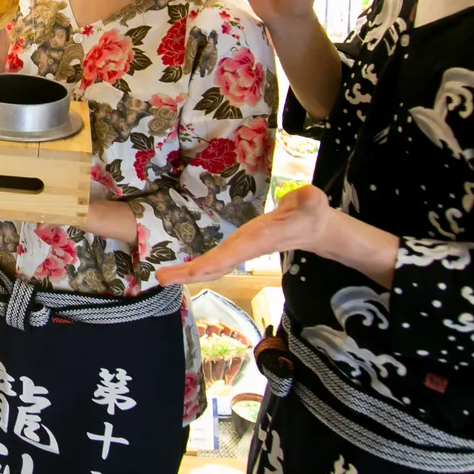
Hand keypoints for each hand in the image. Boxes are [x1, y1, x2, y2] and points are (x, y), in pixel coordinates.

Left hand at [156, 185, 334, 284]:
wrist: (314, 228)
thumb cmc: (311, 214)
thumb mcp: (312, 203)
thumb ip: (309, 200)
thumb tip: (311, 195)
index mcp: (255, 241)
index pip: (229, 256)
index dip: (209, 264)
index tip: (189, 272)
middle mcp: (244, 249)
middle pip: (214, 267)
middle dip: (188, 274)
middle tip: (160, 278)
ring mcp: (240, 249)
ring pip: (211, 266)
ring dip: (187, 272)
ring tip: (162, 277)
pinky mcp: (238, 246)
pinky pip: (215, 260)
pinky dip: (197, 266)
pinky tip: (182, 270)